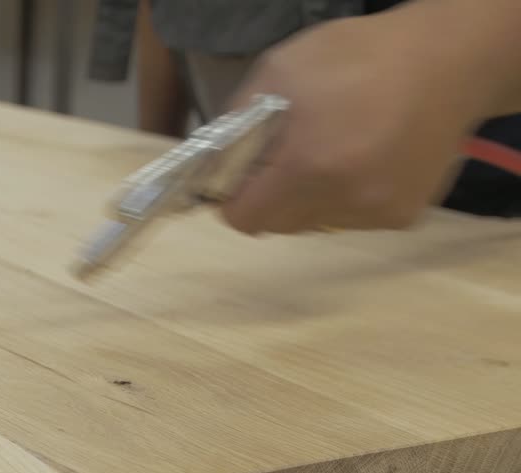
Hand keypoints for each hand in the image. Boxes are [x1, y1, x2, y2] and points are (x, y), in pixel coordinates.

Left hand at [219, 6, 493, 234]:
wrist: (449, 62)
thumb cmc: (358, 57)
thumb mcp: (280, 70)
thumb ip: (237, 120)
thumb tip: (213, 162)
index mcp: (307, 166)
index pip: (246, 217)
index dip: (234, 198)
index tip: (241, 175)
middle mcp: (343, 199)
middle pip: (279, 224)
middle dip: (272, 196)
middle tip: (287, 157)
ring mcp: (377, 212)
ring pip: (316, 223)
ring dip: (311, 198)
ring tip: (332, 151)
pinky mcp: (404, 215)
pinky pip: (353, 219)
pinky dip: (347, 197)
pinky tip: (364, 159)